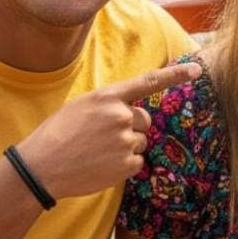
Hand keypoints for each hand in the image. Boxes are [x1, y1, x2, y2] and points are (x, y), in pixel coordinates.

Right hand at [15, 62, 200, 200]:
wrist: (39, 168)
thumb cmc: (57, 134)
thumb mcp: (81, 106)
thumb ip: (109, 103)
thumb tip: (130, 108)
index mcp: (108, 97)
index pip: (149, 81)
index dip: (176, 75)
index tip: (197, 70)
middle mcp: (121, 116)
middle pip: (144, 119)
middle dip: (129, 127)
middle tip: (101, 137)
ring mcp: (125, 140)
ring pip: (140, 141)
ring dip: (125, 146)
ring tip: (96, 152)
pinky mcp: (126, 164)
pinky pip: (137, 161)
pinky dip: (123, 165)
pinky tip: (101, 165)